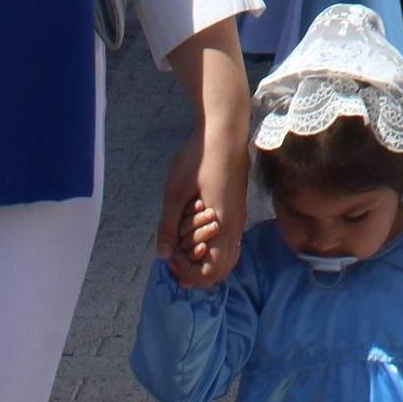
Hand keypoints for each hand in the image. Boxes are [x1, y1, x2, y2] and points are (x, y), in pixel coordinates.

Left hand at [156, 115, 248, 289]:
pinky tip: (193, 223)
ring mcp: (238, 214)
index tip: (171, 256)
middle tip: (176, 253)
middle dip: (197, 268)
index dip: (189, 273)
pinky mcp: (237, 204)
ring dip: (205, 254)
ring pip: (227, 253)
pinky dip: (211, 240)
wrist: (225, 129)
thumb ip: (168, 227)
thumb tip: (163, 256)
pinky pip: (228, 237)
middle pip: (223, 268)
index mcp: (222, 226)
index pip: (212, 272)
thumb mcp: (175, 193)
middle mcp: (235, 225)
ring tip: (183, 239)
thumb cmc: (200, 159)